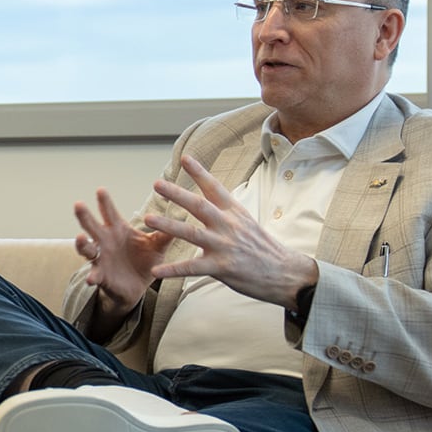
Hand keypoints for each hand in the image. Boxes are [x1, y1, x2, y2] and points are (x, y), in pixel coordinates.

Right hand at [73, 186, 171, 316]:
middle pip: (91, 225)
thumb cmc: (144, 261)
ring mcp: (100, 258)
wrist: (137, 287)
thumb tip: (184, 215)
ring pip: (86, 248)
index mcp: (118, 230)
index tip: (100, 190)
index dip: (104, 202)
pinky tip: (90, 279)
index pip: (109, 213)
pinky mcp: (100, 275)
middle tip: (79, 204)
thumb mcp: (157, 246)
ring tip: (79, 239)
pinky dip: (91, 276)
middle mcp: (104, 241)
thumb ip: (165, 233)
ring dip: (81, 244)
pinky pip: (94, 275)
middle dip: (84, 215)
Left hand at [143, 156, 317, 307]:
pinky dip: (173, 270)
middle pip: (199, 205)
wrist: (285, 273)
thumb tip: (209, 195)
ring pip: (191, 233)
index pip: (215, 187)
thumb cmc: (262, 248)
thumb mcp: (246, 222)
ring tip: (147, 218)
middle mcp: (228, 225)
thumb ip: (225, 210)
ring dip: (168, 225)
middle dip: (177, 193)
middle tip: (157, 184)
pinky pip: (192, 268)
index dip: (199, 172)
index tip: (184, 158)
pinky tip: (157, 271)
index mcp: (234, 212)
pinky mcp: (221, 267)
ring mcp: (224, 246)